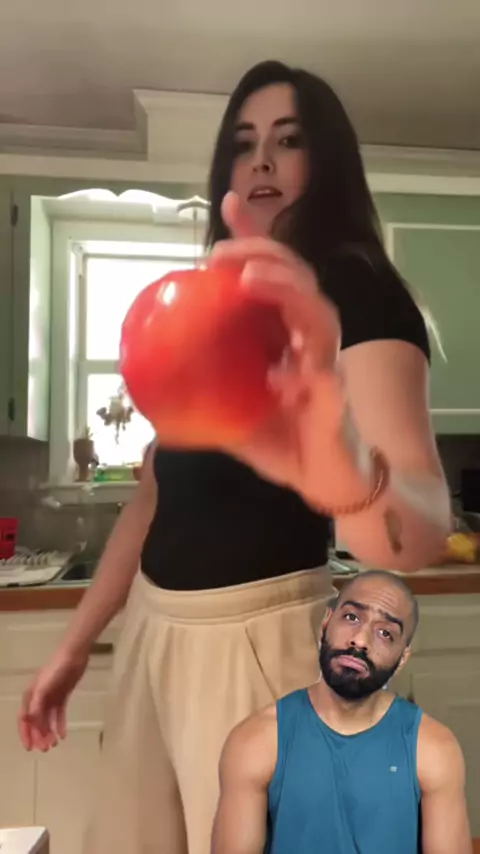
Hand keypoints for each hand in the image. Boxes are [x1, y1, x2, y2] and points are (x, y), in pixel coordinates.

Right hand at [18, 647, 88, 751]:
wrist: (74, 655)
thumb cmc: (57, 669)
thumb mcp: (44, 686)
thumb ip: (37, 703)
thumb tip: (29, 720)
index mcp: (31, 696)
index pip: (24, 719)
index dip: (26, 734)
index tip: (30, 748)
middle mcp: (39, 698)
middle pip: (36, 722)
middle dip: (39, 736)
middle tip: (46, 749)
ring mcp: (51, 698)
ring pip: (47, 720)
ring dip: (49, 732)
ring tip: (54, 744)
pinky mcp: (62, 696)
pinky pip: (59, 714)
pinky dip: (60, 724)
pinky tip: (63, 735)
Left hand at [209, 192, 361, 507]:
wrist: (329, 482)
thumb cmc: (285, 443)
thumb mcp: (231, 415)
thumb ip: (201, 398)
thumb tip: (152, 391)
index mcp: (285, 334)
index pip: (272, 275)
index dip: (255, 236)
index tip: (228, 202)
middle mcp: (309, 339)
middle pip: (297, 278)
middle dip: (263, 253)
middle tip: (221, 253)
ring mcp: (326, 365)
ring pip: (318, 312)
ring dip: (286, 290)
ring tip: (249, 281)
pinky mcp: (336, 399)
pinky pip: (324, 376)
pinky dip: (301, 372)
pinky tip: (279, 376)